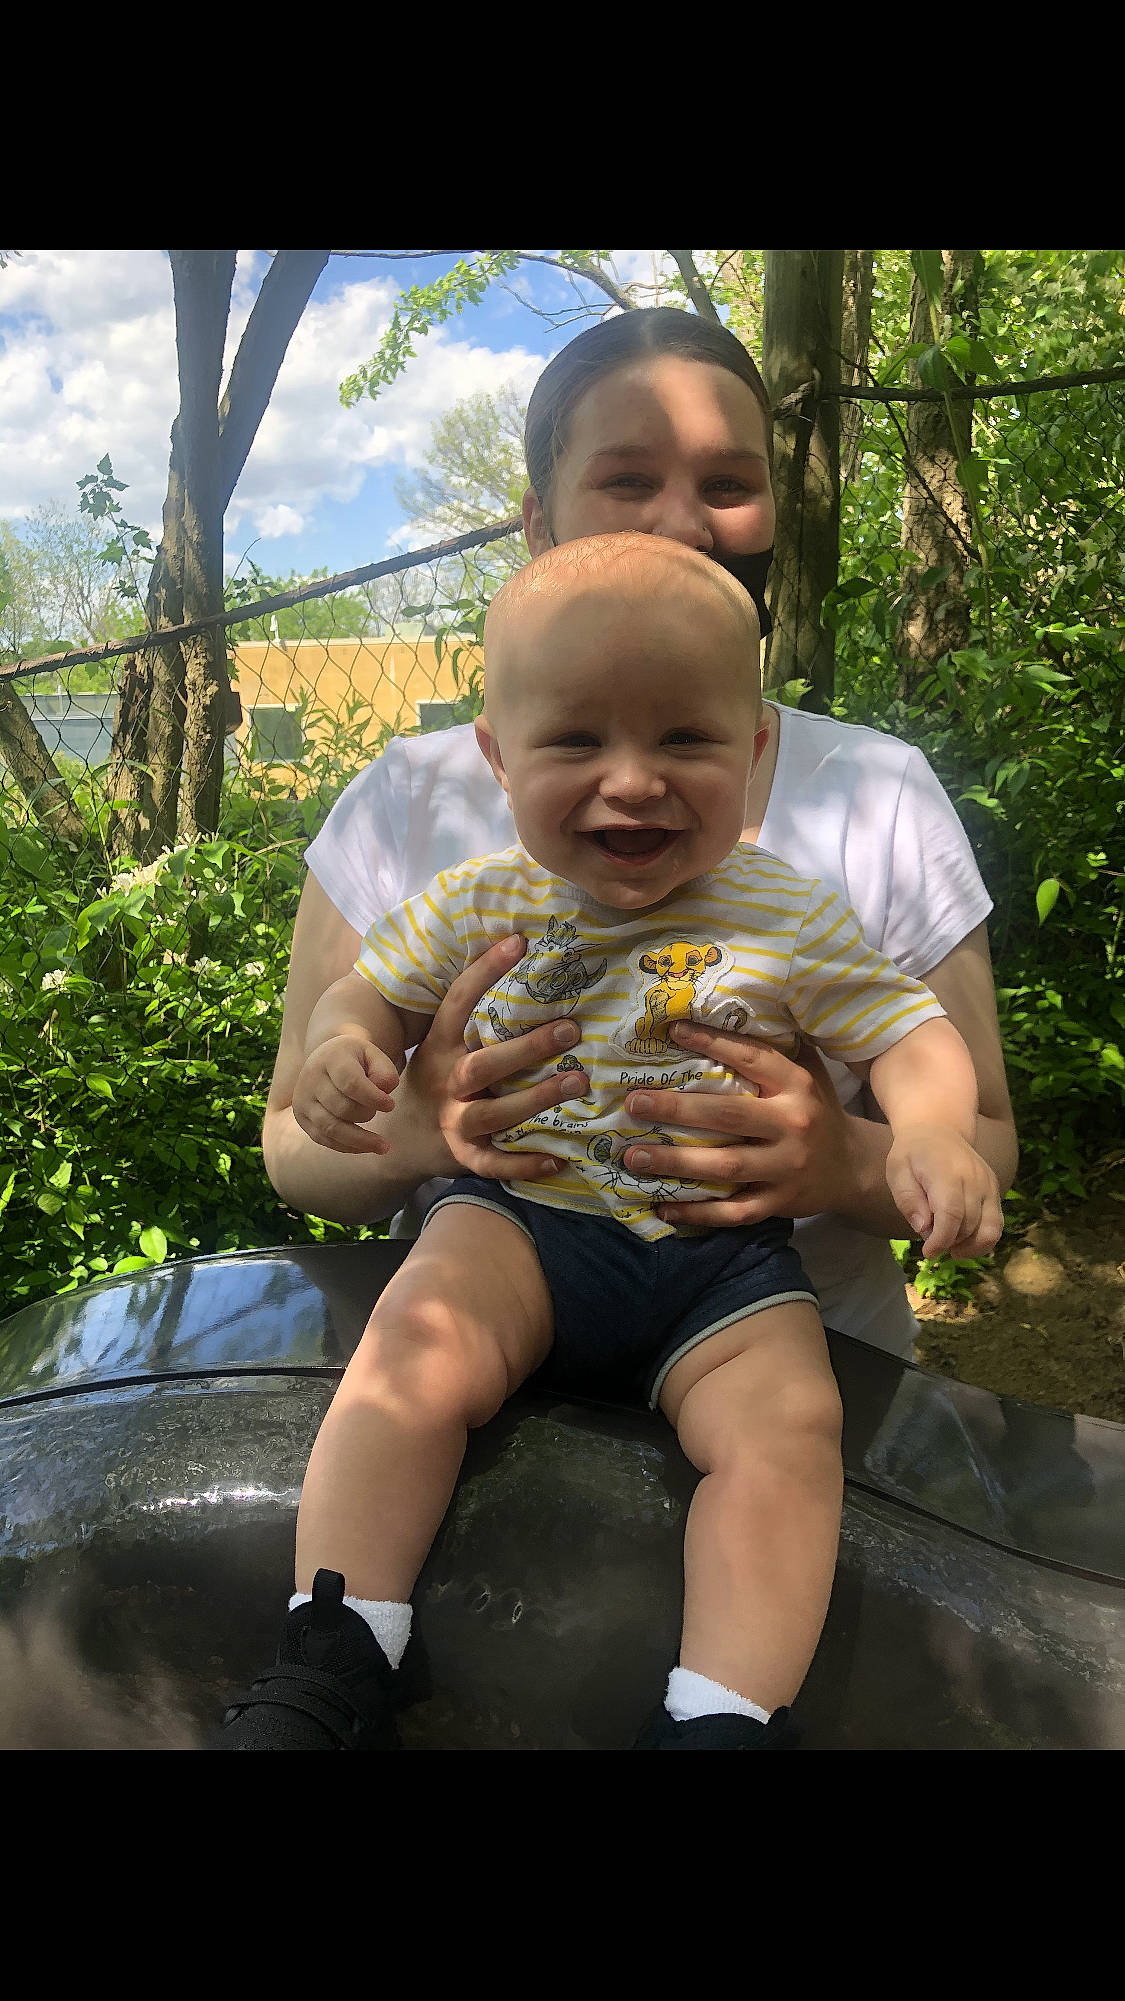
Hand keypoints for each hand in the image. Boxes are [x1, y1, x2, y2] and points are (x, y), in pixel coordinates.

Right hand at [291, 1035, 398, 1154]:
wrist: (329, 1059)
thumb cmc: (357, 1060)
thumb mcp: (375, 1056)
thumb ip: (385, 1072)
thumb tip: (383, 1092)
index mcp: (330, 1058)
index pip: (350, 1083)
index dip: (373, 1098)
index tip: (390, 1106)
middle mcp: (311, 1078)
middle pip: (341, 1108)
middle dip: (366, 1114)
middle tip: (380, 1110)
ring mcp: (302, 1100)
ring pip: (330, 1128)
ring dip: (360, 1140)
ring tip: (383, 1146)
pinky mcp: (302, 1117)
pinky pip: (323, 1139)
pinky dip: (347, 1146)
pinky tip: (366, 1146)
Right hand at [405, 933, 591, 1181]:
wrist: (400, 1139)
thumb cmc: (437, 1080)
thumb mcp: (443, 1046)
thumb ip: (476, 1020)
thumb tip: (523, 963)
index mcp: (441, 1046)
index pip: (459, 1003)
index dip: (484, 971)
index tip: (519, 942)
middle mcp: (446, 1082)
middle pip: (483, 1065)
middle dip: (528, 1048)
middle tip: (571, 1030)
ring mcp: (452, 1121)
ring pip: (493, 1113)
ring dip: (536, 1099)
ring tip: (576, 1083)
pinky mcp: (463, 1156)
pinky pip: (495, 1163)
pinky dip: (525, 1163)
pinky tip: (559, 1158)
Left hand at [620, 1023, 860, 1228]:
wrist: (854, 1168)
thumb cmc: (817, 1110)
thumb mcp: (807, 1073)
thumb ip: (773, 1050)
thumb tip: (724, 1013)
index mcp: (797, 1085)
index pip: (751, 1058)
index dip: (712, 1043)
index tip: (673, 1031)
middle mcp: (792, 1124)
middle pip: (727, 1115)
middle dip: (676, 1108)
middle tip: (634, 1104)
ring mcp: (786, 1167)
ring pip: (724, 1165)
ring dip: (675, 1162)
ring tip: (634, 1156)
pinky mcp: (779, 1202)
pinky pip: (733, 1211)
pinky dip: (697, 1213)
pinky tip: (662, 1207)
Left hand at [886, 1126, 1003, 1258]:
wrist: (938, 1130)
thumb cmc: (912, 1154)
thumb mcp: (897, 1172)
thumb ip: (908, 1200)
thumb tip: (923, 1228)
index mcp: (946, 1172)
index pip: (951, 1214)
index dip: (941, 1240)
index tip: (928, 1253)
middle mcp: (974, 1179)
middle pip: (969, 1226)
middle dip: (949, 1243)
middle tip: (929, 1242)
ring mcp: (989, 1185)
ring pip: (989, 1230)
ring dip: (968, 1247)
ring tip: (947, 1246)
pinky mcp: (995, 1191)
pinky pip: (996, 1225)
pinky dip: (982, 1241)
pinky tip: (962, 1243)